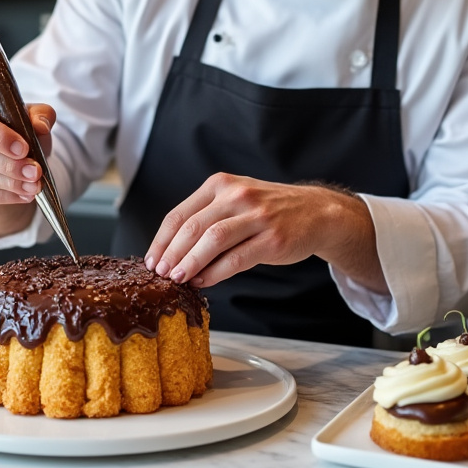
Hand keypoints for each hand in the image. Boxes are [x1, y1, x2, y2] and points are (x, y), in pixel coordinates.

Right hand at [0, 98, 54, 226]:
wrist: (7, 154)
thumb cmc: (16, 130)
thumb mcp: (32, 117)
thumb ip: (41, 114)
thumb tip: (40, 126)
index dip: (1, 138)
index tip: (24, 149)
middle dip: (9, 166)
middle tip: (34, 172)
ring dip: (10, 184)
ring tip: (34, 186)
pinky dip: (5, 196)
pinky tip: (24, 194)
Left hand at [145, 173, 380, 289]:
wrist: (316, 212)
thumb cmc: (268, 211)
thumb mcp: (235, 202)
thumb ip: (206, 220)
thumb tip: (172, 254)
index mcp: (220, 185)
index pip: (179, 214)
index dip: (161, 240)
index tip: (151, 260)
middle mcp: (237, 196)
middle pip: (192, 228)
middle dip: (172, 254)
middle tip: (160, 274)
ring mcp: (257, 216)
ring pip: (212, 241)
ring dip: (190, 263)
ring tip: (177, 279)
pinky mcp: (273, 239)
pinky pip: (236, 258)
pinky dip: (215, 272)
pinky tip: (203, 281)